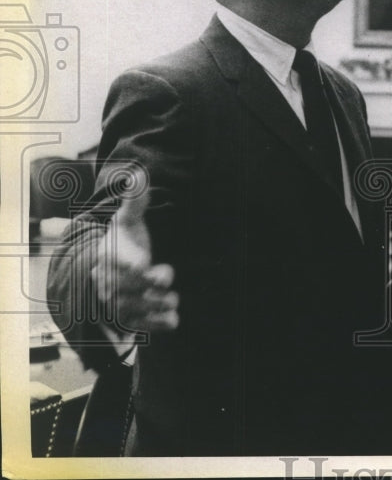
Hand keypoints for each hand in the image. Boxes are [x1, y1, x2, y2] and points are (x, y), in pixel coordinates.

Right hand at [92, 169, 178, 332]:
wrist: (110, 273)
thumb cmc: (124, 243)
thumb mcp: (128, 221)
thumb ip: (136, 200)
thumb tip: (139, 173)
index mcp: (111, 256)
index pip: (118, 262)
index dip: (131, 264)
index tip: (144, 264)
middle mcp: (109, 282)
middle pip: (128, 288)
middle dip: (150, 285)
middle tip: (166, 278)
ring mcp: (117, 303)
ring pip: (134, 309)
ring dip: (156, 305)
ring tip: (172, 299)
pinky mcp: (128, 320)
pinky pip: (141, 326)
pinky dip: (158, 325)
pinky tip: (174, 319)